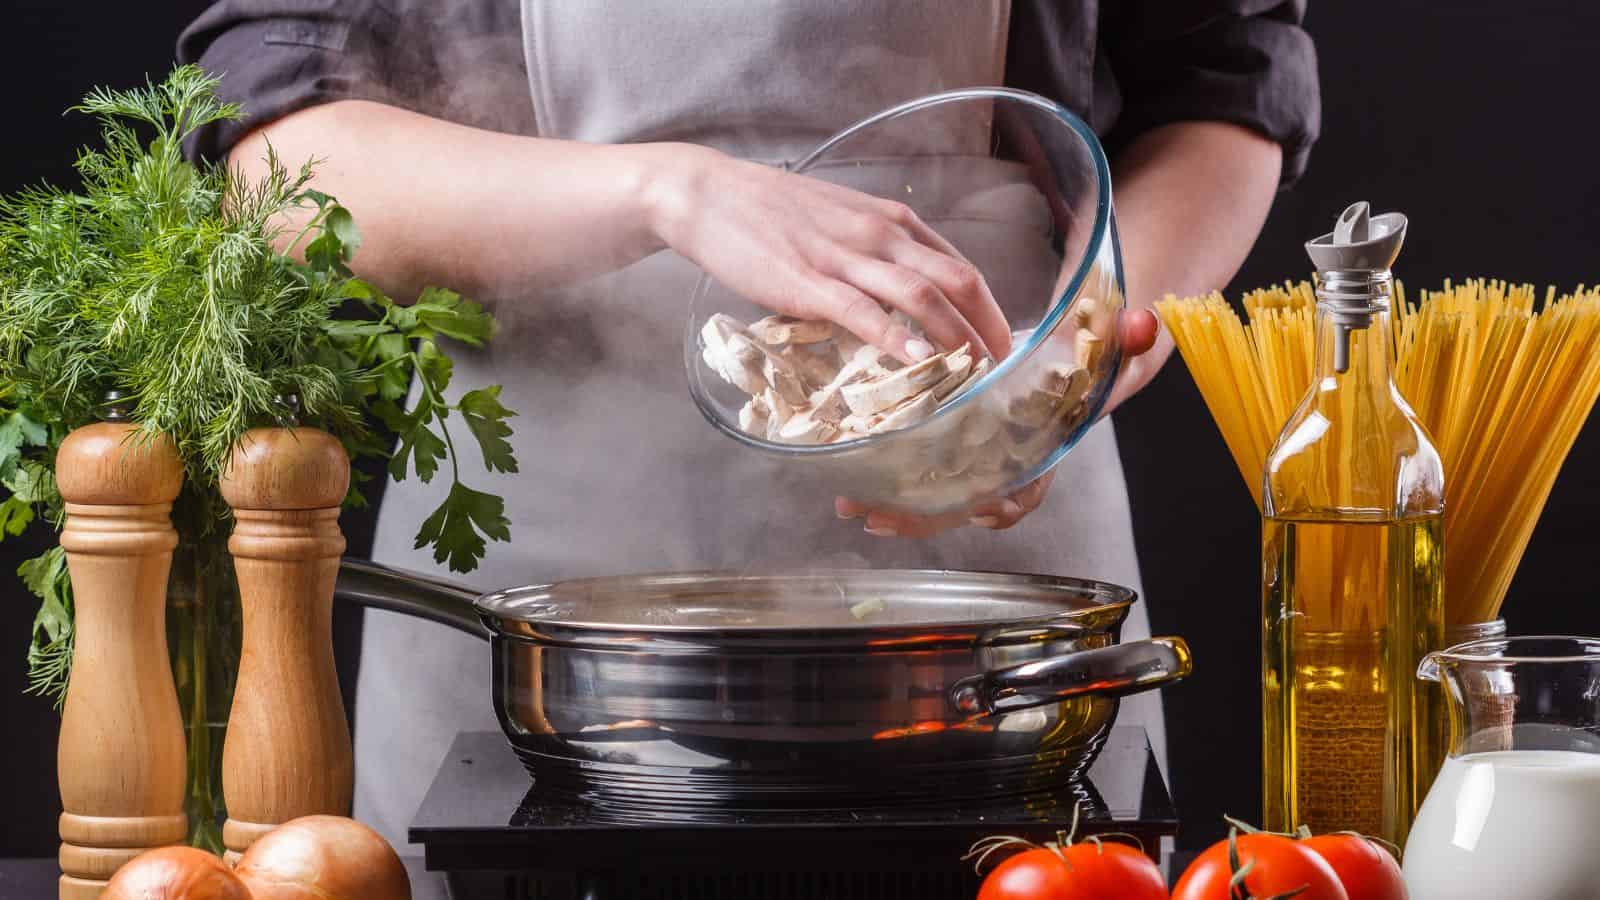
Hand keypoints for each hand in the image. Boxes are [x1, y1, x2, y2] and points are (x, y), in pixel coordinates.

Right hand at [645, 144, 1011, 360]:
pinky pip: (864, 311)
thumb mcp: (843, 222)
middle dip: (989, 330)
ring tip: (977, 376)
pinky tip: (919, 362)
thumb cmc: (773, 213)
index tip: (1004, 346)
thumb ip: (877, 253)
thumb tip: (904, 296)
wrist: (710, 194)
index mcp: (893, 223)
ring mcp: (846, 258)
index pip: (962, 267)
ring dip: (957, 339)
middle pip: (957, 281)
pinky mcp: (809, 282)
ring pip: (922, 296)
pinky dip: (897, 338)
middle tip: (1006, 372)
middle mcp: (881, 235)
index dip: (991, 311)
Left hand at [834, 308, 1159, 536]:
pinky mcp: (951, 444)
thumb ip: (1127, 337)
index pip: (1029, 487)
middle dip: (924, 515)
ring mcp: (976, 457)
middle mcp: (1006, 461)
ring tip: (851, 506)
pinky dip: (888, 484)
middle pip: (966, 502)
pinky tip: (853, 484)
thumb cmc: (1086, 352)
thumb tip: (1142, 324)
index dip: (1004, 503)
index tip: (980, 508)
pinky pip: (919, 474)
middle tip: (878, 514)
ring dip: (895, 507)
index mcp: (1042, 446)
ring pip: (936, 496)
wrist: (1068, 347)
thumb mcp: (1109, 343)